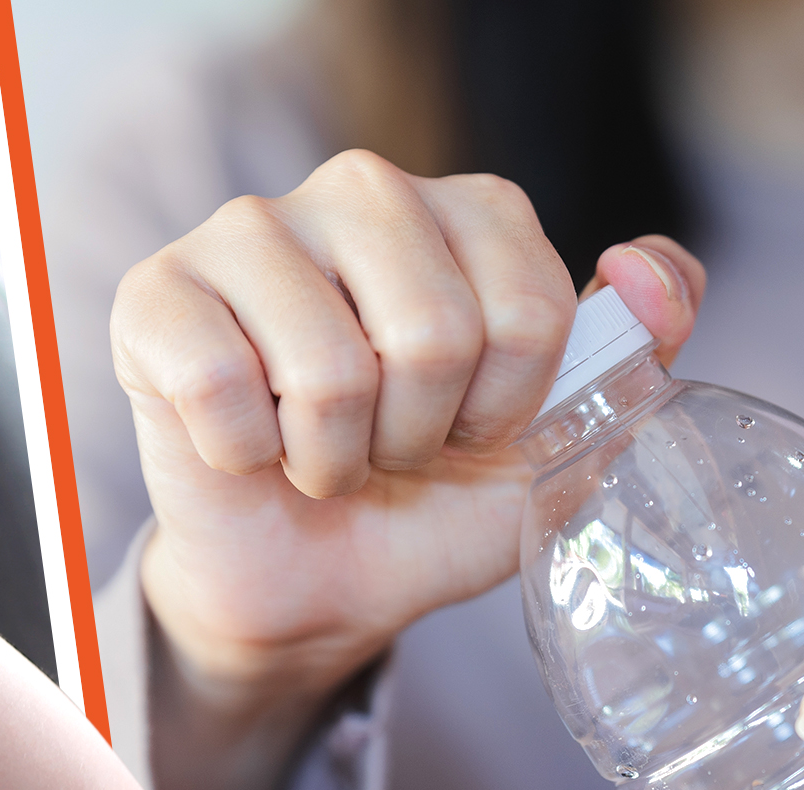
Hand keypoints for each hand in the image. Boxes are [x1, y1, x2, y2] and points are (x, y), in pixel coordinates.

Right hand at [116, 150, 706, 700]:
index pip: (530, 309)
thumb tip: (648, 273)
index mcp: (468, 209)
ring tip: (319, 451)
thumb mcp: (563, 437)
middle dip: (417, 436)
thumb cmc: (434, 499)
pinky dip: (243, 454)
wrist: (319, 584)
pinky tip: (244, 444)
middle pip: (432, 333)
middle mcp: (360, 189)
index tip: (472, 429)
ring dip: (330, 457)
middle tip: (389, 449)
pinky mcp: (155, 293)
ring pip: (326, 368)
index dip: (507, 411)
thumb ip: (638, 348)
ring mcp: (248, 229)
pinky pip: (220, 386)